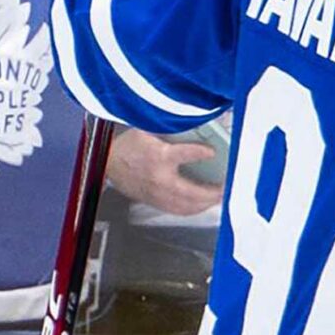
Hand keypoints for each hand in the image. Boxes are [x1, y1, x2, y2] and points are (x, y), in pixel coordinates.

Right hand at [107, 131, 222, 217]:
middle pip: (191, 191)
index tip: (212, 151)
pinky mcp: (154, 202)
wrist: (107, 163)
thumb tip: (195, 124)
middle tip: (227, 187)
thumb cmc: (129, 146)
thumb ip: (171, 130)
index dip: (199, 152)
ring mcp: (156, 194)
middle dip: (212, 192)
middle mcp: (158, 179)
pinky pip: (179, 210)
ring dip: (206, 203)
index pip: (182, 154)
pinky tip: (203, 204)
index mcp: (157, 157)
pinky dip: (194, 209)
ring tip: (220, 197)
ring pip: (186, 206)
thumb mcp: (148, 130)